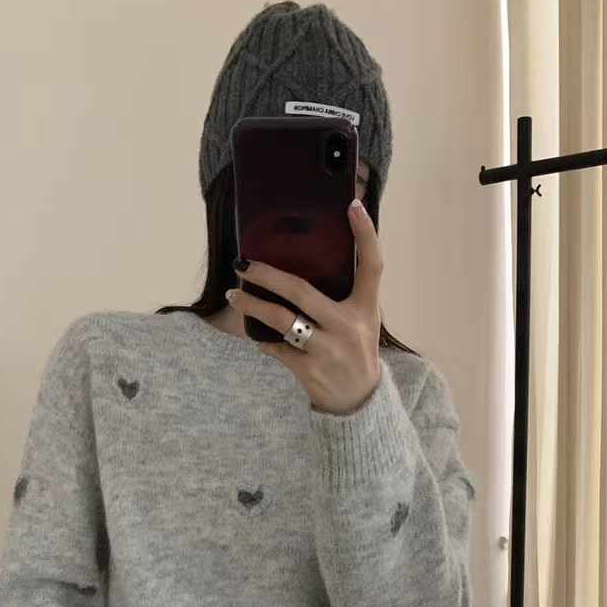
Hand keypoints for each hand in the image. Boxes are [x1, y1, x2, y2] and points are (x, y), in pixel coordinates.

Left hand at [226, 199, 382, 415]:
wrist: (358, 400)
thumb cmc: (355, 349)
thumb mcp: (363, 319)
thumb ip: (347, 291)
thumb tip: (313, 255)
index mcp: (366, 308)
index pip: (372, 265)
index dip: (366, 234)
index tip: (353, 205)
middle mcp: (348, 327)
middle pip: (302, 291)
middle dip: (267, 275)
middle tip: (242, 263)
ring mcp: (328, 350)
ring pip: (281, 321)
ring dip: (252, 306)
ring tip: (233, 295)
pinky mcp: (310, 371)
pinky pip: (276, 348)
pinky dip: (261, 338)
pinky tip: (253, 331)